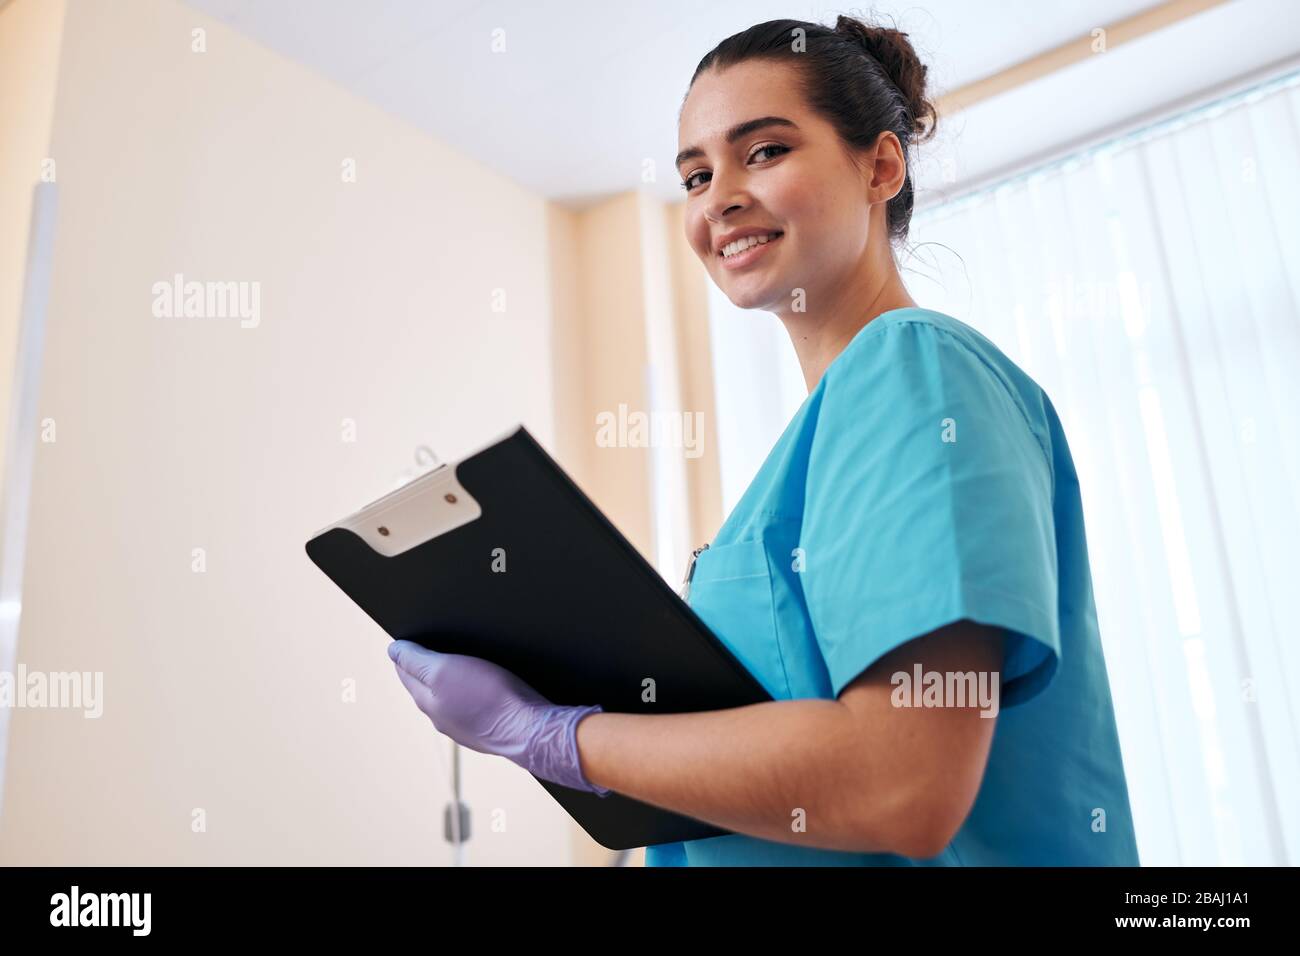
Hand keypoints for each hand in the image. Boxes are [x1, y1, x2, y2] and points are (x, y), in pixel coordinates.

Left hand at [387, 640, 609, 796]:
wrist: (530, 730)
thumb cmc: (489, 698)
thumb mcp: (445, 671)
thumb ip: (416, 661)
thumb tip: (392, 651)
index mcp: (427, 702)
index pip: (405, 672)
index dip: (405, 652)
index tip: (409, 637)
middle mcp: (441, 718)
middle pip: (425, 686)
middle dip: (424, 665)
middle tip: (430, 645)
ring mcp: (464, 727)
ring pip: (448, 697)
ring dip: (449, 679)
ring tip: (457, 661)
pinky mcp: (487, 729)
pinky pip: (471, 706)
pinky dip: (470, 692)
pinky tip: (483, 685)